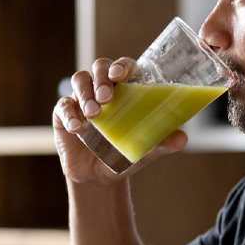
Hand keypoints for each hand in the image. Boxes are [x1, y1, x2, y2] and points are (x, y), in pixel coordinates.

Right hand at [53, 57, 187, 183]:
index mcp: (125, 91)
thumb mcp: (144, 151)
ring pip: (80, 80)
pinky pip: (63, 105)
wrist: (98, 178)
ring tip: (94, 115)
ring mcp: (81, 98)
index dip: (121, 66)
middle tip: (107, 97)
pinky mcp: (64, 113)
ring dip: (86, 94)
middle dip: (102, 77)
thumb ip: (161, 143)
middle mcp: (102, 89)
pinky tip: (76, 127)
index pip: (123, 67)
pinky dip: (69, 113)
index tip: (121, 75)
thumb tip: (182, 138)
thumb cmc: (124, 155)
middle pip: (99, 67)